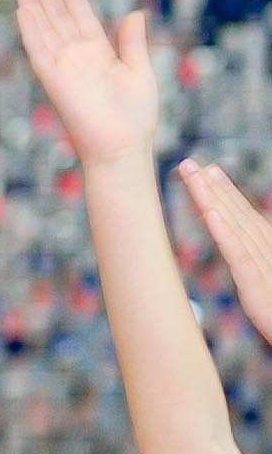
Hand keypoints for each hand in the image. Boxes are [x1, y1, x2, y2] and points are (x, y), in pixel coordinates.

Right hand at [14, 0, 158, 169]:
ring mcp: (64, 67)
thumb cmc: (134, 117)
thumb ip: (132, 42)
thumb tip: (134, 12)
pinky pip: (39, 50)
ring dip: (34, 2)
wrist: (122, 147)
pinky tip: (23, 9)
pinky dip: (31, 30)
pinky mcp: (55, 80)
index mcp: (98, 53)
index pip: (81, 15)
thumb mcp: (141, 71)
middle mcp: (77, 56)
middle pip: (57, 16)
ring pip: (45, 27)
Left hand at [181, 159, 271, 348]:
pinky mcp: (258, 288)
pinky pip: (240, 257)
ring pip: (236, 228)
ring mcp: (265, 268)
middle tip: (189, 163)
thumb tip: (238, 253)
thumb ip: (253, 270)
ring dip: (215, 200)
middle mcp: (268, 254)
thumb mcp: (264, 290)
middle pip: (237, 215)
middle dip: (213, 188)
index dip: (225, 194)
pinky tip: (211, 213)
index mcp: (268, 255)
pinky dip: (225, 234)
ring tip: (196, 176)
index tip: (207, 171)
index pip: (244, 219)